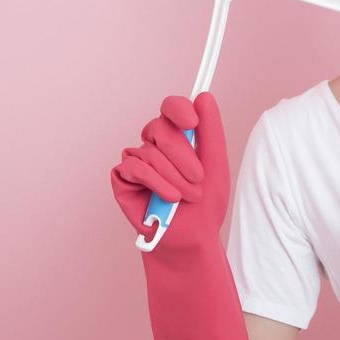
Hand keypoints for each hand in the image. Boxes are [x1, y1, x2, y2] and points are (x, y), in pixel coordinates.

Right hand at [109, 91, 252, 339]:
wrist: (191, 242)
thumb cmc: (205, 208)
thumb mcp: (216, 167)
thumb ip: (211, 132)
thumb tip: (204, 97)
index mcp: (178, 140)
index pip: (171, 109)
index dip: (177, 108)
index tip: (191, 118)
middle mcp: (154, 147)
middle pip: (159, 127)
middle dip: (182, 154)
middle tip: (197, 179)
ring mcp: (137, 162)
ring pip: (147, 149)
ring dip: (172, 175)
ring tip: (185, 197)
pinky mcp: (122, 181)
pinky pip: (132, 166)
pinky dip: (153, 181)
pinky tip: (167, 199)